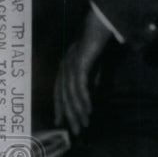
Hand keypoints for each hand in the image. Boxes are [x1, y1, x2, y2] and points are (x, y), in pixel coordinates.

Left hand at [53, 7, 112, 133]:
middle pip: (64, 96)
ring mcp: (70, 66)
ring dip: (79, 110)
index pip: (59, 92)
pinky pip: (80, 86)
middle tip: (76, 130)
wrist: (98, 26)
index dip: (60, 107)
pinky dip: (84, 99)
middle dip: (70, 115)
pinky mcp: (79, 64)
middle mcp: (64, 68)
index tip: (60, 122)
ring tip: (85, 123)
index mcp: (65, 68)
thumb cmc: (96, 44)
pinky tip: (89, 109)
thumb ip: (92, 78)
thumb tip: (93, 91)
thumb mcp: (94, 65)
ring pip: (72, 94)